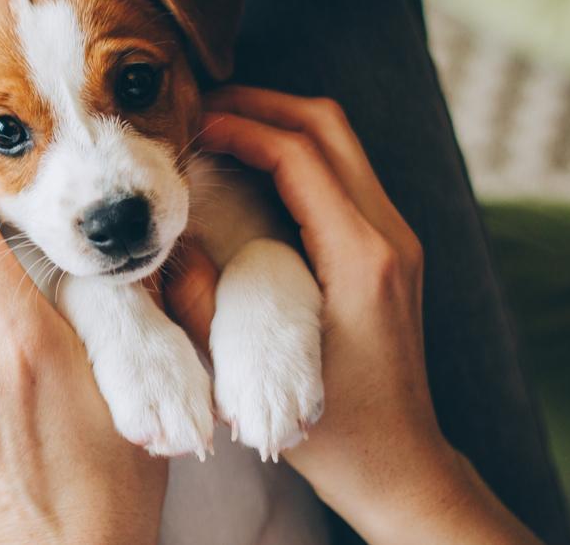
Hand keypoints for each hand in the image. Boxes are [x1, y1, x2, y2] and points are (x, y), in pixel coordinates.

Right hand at [187, 86, 541, 544]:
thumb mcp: (255, 375)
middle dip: (262, 104)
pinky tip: (251, 169)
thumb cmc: (337, 432)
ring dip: (279, 123)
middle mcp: (388, 235)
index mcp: (361, 257)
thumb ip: (203, 305)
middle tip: (202, 107)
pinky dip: (295, 153)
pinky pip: (342, 173)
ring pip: (339, 142)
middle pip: (328, 126)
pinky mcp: (387, 250)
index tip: (192, 124)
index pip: (300, 154)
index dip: (241, 126)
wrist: (402, 465)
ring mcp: (395, 239)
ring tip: (220, 127)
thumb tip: (168, 246)